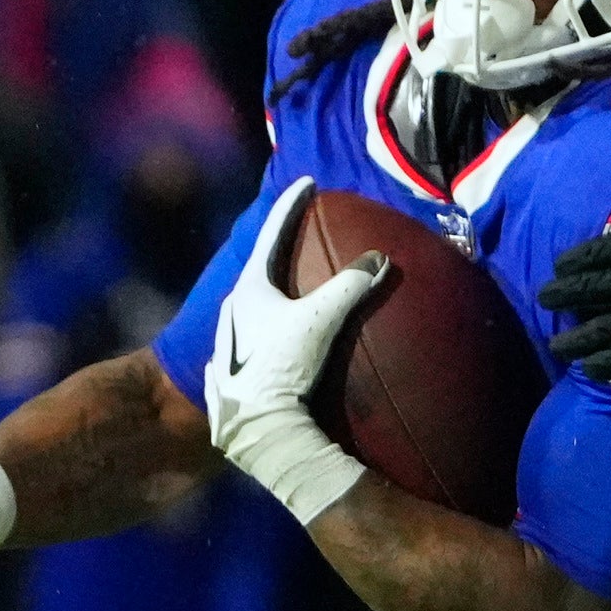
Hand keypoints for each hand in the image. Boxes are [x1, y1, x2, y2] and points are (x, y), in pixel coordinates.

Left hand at [204, 180, 385, 522]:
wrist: (256, 428)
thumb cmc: (282, 367)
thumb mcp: (320, 321)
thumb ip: (350, 286)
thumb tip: (380, 258)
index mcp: (250, 289)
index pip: (273, 233)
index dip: (292, 205)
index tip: (306, 182)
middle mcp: (234, 309)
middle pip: (259, 268)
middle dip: (279, 251)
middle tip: (299, 237)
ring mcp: (230, 342)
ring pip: (253, 305)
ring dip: (273, 294)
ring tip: (294, 291)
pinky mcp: (234, 372)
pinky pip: (254, 338)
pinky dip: (270, 330)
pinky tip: (279, 343)